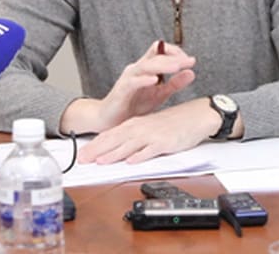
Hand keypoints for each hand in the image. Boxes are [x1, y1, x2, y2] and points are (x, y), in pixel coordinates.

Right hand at [60, 41, 195, 134]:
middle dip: (174, 58)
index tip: (190, 61)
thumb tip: (192, 72)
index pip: (161, 51)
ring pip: (146, 65)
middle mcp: (137, 69)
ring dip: (162, 65)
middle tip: (189, 61)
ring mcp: (128, 78)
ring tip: (176, 67)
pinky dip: (144, 80)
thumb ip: (174, 84)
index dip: (176, 52)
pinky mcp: (121, 90)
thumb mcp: (159, 94)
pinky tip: (155, 80)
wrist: (110, 121)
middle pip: (156, 56)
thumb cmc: (134, 106)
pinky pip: (132, 82)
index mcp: (146, 68)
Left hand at [78, 97, 219, 164]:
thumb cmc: (173, 123)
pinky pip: (151, 150)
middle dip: (97, 150)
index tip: (82, 156)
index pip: (110, 135)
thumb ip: (134, 139)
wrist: (196, 116)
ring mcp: (152, 135)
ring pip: (129, 145)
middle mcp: (141, 128)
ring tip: (101, 161)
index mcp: (135, 124)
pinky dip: (140, 155)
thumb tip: (120, 152)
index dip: (94, 146)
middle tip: (82, 160)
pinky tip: (131, 161)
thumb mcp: (149, 129)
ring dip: (114, 154)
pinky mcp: (165, 142)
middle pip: (115, 140)